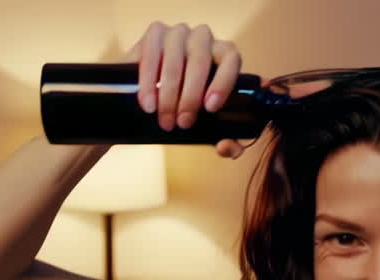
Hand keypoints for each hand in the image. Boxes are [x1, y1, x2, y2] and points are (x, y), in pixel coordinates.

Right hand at [124, 21, 246, 159]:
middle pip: (200, 62)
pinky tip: (148, 104)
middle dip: (190, 97)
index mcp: (223, 53)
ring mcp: (178, 32)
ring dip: (168, 94)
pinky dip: (148, 83)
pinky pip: (151, 56)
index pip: (231, 58)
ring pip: (175, 61)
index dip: (222, 82)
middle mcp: (202, 38)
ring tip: (164, 120)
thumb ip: (223, 138)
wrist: (151, 93)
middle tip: (183, 123)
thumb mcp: (206, 121)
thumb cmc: (186, 106)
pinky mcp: (154, 32)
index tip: (210, 108)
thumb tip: (227, 147)